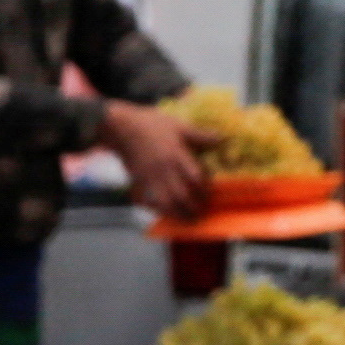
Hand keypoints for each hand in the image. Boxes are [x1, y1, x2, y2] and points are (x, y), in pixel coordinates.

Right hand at [106, 98, 209, 218]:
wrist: (120, 127)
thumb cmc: (151, 125)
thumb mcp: (179, 126)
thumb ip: (201, 136)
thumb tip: (223, 139)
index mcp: (176, 156)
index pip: (195, 178)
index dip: (204, 189)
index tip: (209, 193)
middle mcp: (164, 170)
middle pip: (181, 195)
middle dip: (193, 207)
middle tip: (201, 212)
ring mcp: (150, 177)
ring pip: (164, 203)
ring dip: (177, 214)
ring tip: (187, 219)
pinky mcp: (137, 181)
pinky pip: (146, 201)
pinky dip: (156, 210)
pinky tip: (164, 213)